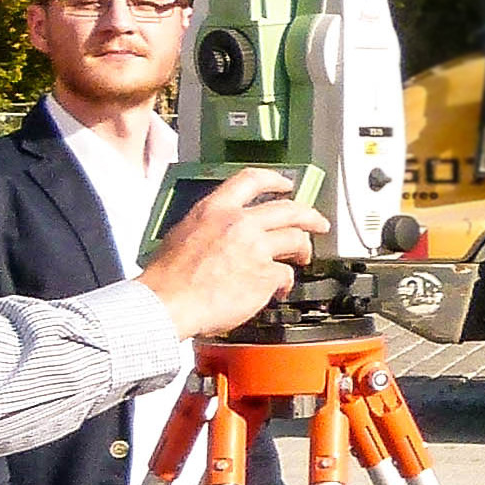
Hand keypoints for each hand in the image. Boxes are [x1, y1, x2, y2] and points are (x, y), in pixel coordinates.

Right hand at [141, 171, 325, 337]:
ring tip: (303, 257)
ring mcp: (255, 248)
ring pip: (295, 239)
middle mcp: (238, 223)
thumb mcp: (182, 234)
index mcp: (214, 209)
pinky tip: (278, 290)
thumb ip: (209, 228)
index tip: (286, 185)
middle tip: (318, 222)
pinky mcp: (265, 274)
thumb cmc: (167, 279)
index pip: (251, 180)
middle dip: (309, 215)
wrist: (166, 303)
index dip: (274, 180)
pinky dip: (284, 283)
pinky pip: (286, 274)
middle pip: (288, 210)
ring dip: (303, 249)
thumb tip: (221, 234)